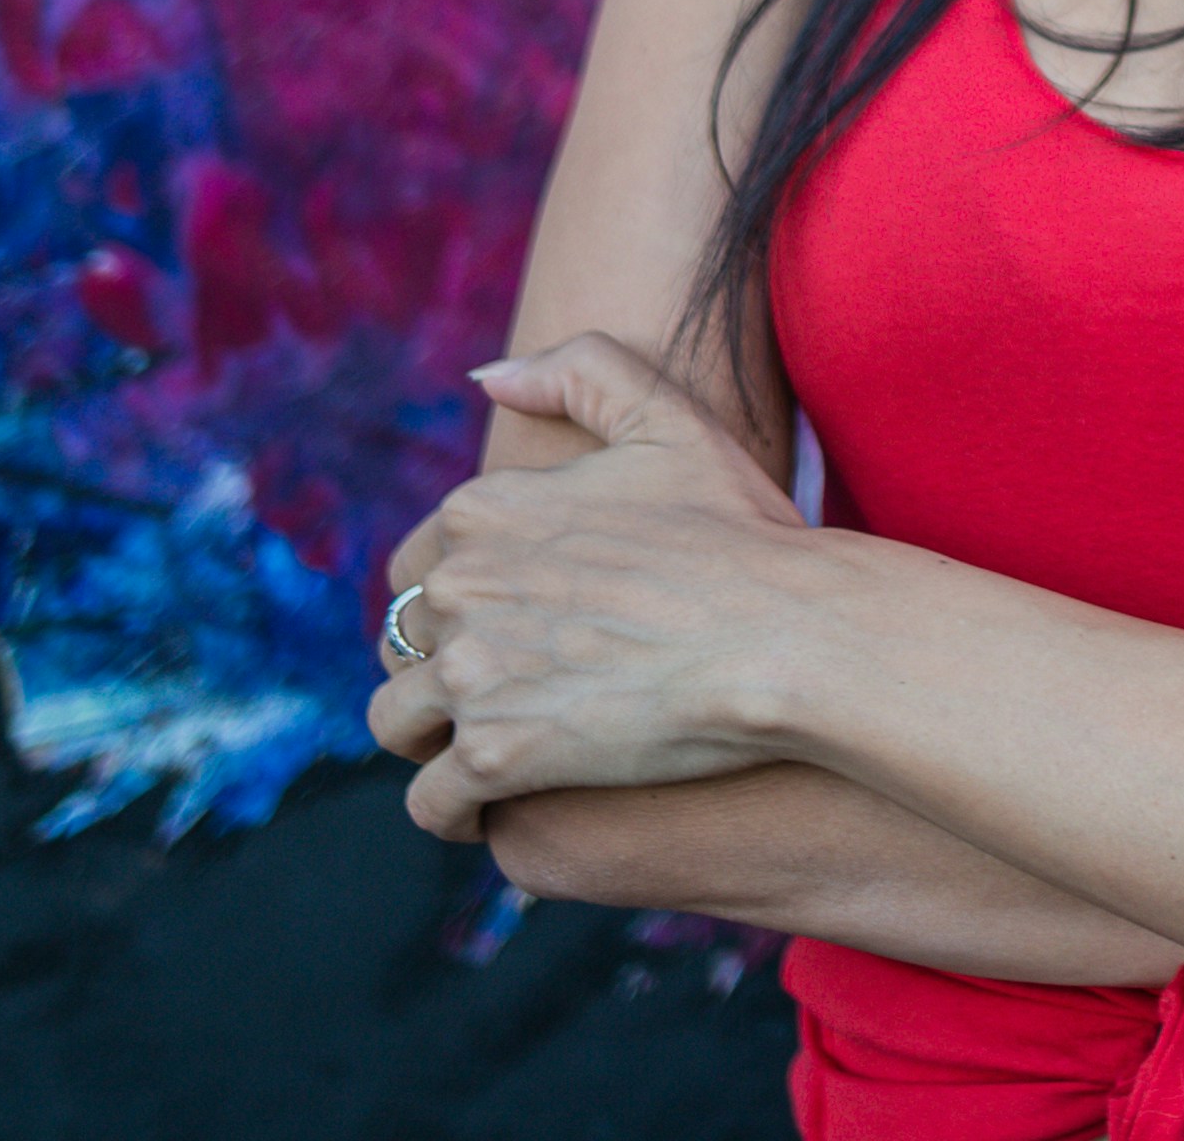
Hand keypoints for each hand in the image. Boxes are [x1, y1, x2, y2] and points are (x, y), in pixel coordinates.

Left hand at [364, 332, 822, 841]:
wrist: (787, 633)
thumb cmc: (741, 531)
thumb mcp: (668, 417)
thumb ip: (577, 371)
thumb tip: (486, 379)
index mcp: (484, 510)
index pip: (417, 565)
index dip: (452, 599)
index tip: (499, 625)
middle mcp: (458, 588)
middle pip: (401, 643)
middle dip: (436, 668)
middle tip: (497, 691)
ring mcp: (470, 675)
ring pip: (397, 723)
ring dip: (429, 741)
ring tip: (477, 754)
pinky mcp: (495, 756)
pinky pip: (430, 804)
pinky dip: (451, 812)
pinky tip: (488, 810)